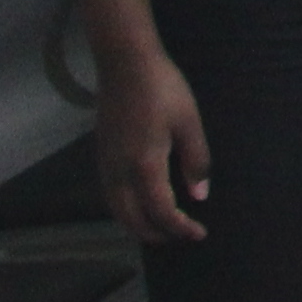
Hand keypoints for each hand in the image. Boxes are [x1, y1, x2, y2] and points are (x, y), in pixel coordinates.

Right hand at [94, 46, 211, 244]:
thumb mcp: (189, 124)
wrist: (125, 64)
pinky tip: (141, 204)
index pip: (161, 212)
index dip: (180, 228)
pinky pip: (110, 195)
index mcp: (144, 166)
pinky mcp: (101, 154)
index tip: (199, 234)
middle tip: (181, 236)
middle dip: (156, 233)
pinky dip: (125, 209)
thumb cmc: (163, 89)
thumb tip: (199, 196)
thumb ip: (196, 161)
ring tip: (162, 227)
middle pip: (132, 219)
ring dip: (137, 224)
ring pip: (116, 210)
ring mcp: (106, 164)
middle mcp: (119, 171)